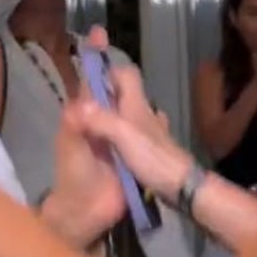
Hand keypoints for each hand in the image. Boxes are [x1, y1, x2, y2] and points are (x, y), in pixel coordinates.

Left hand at [41, 29, 135, 244]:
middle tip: (124, 58)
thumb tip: (81, 100)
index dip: (93, 58)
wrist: (89, 212)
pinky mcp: (133, 153)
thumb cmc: (77, 178)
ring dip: (135, 97)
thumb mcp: (73, 150)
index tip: (97, 33)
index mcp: (85, 117)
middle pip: (112, 90)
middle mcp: (102, 122)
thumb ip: (78, 127)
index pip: (90, 81)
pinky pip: (145, 130)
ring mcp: (119, 138)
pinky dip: (152, 121)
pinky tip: (158, 118)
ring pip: (130, 108)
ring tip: (142, 88)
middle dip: (117, 73)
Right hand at [64, 58, 193, 203]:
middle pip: (122, 93)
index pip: (126, 74)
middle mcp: (142, 113)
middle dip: (102, 95)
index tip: (87, 79)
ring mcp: (146, 131)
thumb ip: (102, 119)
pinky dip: (113, 134)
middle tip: (79, 107)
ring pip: (123, 113)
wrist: (180, 184)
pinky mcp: (146, 148)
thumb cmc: (153, 157)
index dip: (108, 71)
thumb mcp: (124, 136)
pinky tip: (103, 146)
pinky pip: (126, 133)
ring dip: (106, 115)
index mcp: (138, 104)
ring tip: (85, 126)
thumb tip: (76, 104)